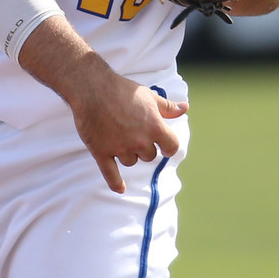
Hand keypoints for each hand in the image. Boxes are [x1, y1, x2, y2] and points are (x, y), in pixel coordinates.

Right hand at [71, 74, 188, 192]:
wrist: (92, 88)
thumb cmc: (123, 90)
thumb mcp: (149, 96)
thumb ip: (168, 107)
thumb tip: (185, 108)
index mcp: (155, 127)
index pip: (172, 147)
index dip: (169, 147)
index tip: (164, 146)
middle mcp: (140, 141)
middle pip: (149, 156)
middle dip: (144, 147)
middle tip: (132, 131)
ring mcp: (120, 148)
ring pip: (131, 161)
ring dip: (127, 153)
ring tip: (117, 135)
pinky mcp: (102, 152)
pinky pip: (111, 174)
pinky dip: (116, 183)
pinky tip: (120, 189)